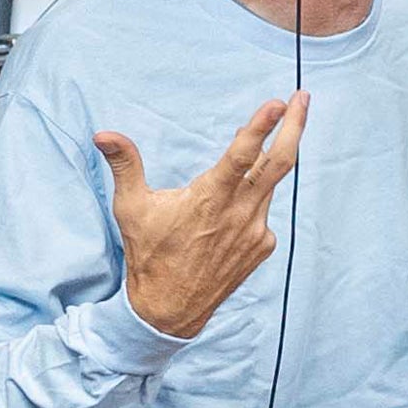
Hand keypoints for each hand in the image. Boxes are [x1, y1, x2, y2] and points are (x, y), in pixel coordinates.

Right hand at [94, 98, 307, 339]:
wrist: (169, 309)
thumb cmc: (149, 255)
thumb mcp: (131, 208)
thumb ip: (125, 165)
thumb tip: (103, 134)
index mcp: (210, 199)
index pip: (243, 155)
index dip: (261, 127)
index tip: (279, 102)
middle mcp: (240, 214)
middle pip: (279, 162)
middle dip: (295, 126)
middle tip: (303, 98)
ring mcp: (255, 231)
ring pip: (270, 185)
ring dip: (271, 160)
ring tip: (268, 139)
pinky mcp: (262, 246)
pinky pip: (263, 212)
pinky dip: (254, 199)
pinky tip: (233, 207)